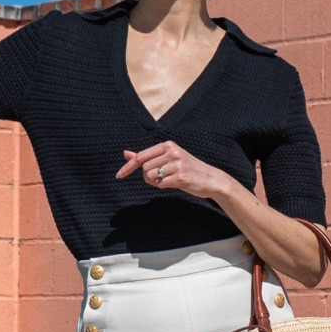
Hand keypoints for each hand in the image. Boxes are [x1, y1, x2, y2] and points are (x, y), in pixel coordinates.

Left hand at [117, 140, 232, 204]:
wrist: (211, 179)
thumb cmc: (187, 169)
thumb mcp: (167, 158)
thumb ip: (146, 156)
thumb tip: (125, 153)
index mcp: (168, 145)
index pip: (141, 156)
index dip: (128, 167)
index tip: (119, 175)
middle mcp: (172, 152)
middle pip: (144, 168)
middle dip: (148, 176)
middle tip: (160, 178)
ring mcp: (177, 164)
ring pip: (151, 176)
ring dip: (155, 182)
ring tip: (168, 180)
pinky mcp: (181, 177)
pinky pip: (160, 184)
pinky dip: (163, 186)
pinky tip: (173, 184)